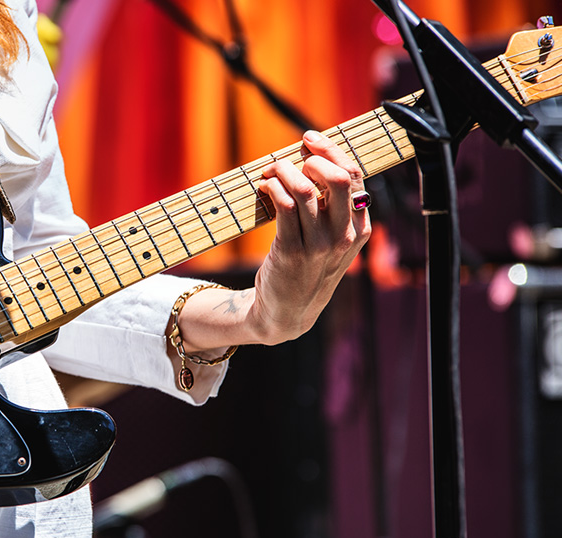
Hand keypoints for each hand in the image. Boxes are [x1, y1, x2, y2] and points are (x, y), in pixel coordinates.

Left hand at [171, 130, 370, 355]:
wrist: (288, 312)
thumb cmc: (307, 269)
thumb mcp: (333, 242)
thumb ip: (334, 210)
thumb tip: (314, 161)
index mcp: (360, 228)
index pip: (356, 176)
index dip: (332, 150)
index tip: (311, 139)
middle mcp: (344, 236)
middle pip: (337, 177)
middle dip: (313, 156)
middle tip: (293, 154)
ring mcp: (319, 245)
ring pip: (304, 189)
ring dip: (283, 170)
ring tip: (271, 170)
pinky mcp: (291, 251)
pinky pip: (283, 206)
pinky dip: (271, 187)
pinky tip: (264, 187)